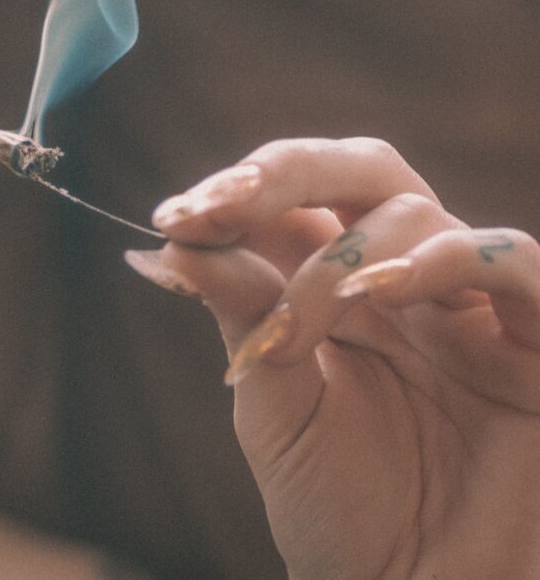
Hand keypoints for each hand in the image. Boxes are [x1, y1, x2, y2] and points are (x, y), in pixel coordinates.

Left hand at [132, 137, 539, 579]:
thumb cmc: (340, 506)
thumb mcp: (273, 404)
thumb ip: (242, 316)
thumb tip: (172, 243)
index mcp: (334, 281)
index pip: (290, 200)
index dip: (236, 192)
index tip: (176, 218)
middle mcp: (398, 275)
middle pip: (358, 170)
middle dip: (286, 172)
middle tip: (224, 203)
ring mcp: (463, 303)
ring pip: (419, 212)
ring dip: (347, 251)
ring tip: (299, 316)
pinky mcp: (527, 341)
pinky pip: (514, 261)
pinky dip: (457, 258)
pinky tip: (392, 289)